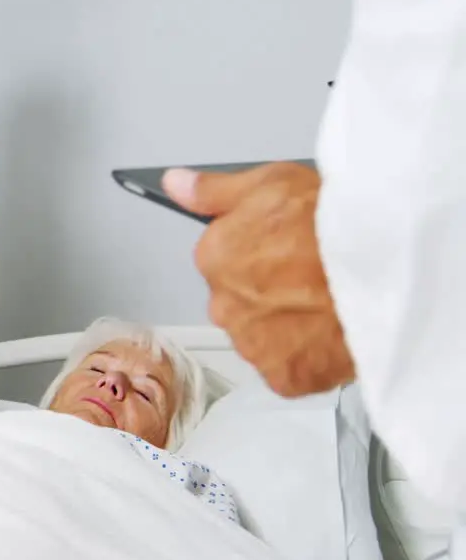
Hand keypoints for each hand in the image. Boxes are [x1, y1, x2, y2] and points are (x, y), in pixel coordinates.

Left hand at [162, 162, 354, 396]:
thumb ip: (214, 190)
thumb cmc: (332, 227)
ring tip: (324, 303)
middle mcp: (224, 305)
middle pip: (239, 300)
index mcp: (215, 258)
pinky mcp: (283, 376)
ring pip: (261, 336)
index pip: (222, 258)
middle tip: (309, 276)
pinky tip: (327, 332)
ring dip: (285, 325)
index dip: (258, 251)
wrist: (384, 273)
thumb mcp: (271, 183)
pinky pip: (287, 368)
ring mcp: (253, 345)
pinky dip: (305, 356)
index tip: (287, 247)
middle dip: (267, 291)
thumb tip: (174, 185)